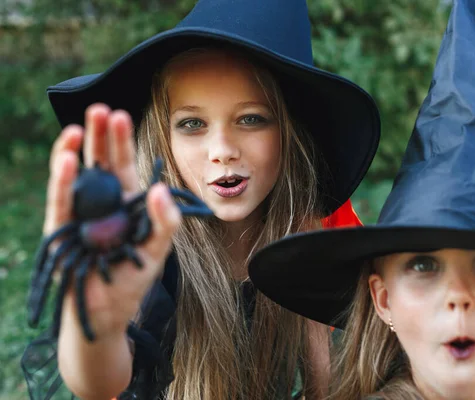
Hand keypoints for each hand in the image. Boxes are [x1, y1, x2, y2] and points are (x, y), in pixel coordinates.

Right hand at [43, 103, 180, 339]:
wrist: (106, 312)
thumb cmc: (132, 278)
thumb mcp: (157, 250)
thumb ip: (165, 222)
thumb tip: (161, 187)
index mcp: (125, 202)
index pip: (122, 165)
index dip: (122, 141)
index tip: (121, 114)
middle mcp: (101, 203)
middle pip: (98, 162)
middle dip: (99, 136)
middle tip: (100, 107)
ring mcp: (79, 214)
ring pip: (75, 176)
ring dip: (75, 151)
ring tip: (77, 127)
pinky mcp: (61, 231)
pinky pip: (61, 201)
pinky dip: (63, 181)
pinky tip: (67, 159)